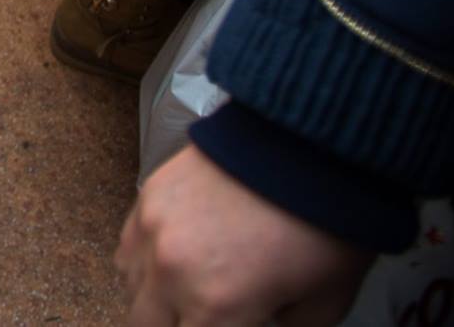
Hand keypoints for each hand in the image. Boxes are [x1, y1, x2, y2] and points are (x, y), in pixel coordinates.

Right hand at [118, 145, 373, 326]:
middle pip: (144, 323)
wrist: (310, 146)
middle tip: (205, 315)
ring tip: (187, 289)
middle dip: (174, 323)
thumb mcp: (324, 305)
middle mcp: (172, 272)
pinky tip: (175, 255)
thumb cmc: (325, 226)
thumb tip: (264, 323)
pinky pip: (128, 244)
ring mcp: (153, 229)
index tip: (225, 321)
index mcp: (217, 308)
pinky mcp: (147, 195)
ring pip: (129, 286)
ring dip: (154, 296)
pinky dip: (145, 259)